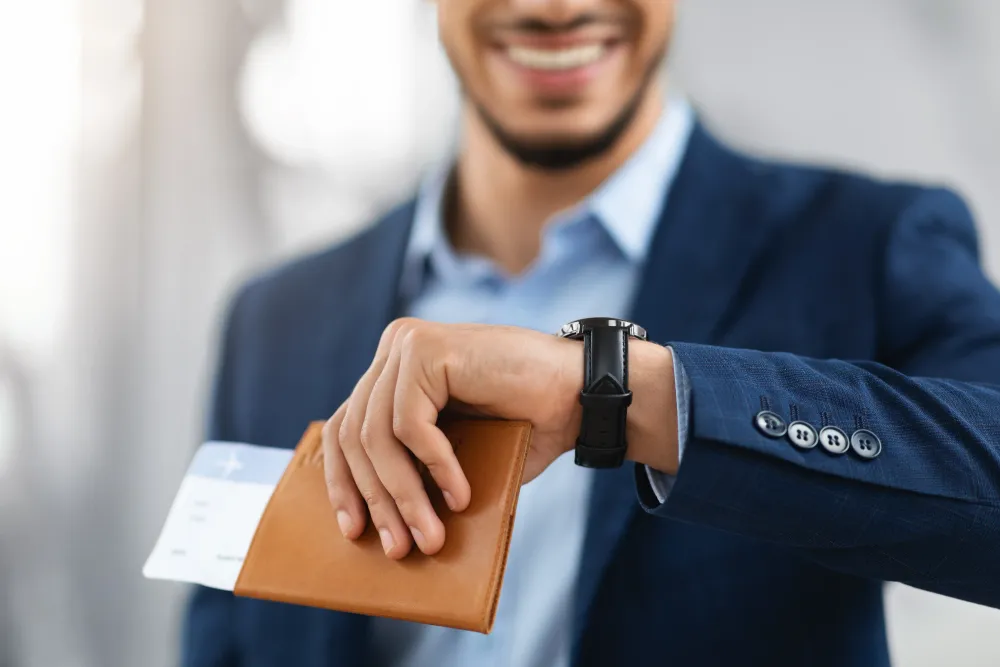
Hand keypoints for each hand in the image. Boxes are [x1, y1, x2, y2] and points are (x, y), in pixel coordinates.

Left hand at [322, 318, 677, 558]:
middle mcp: (394, 348)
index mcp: (394, 369)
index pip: (345, 428)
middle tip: (397, 547)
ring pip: (378, 435)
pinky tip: (461, 496)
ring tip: (430, 537)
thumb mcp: (456, 453)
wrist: (582, 394)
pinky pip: (411, 424)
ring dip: (404, 495)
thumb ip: (415, 468)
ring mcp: (408, 345)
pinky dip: (435, 467)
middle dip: (376, 498)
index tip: (353, 532)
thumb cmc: (524, 427)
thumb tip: (377, 523)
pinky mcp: (427, 350)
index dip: (343, 482)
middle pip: (355, 435)